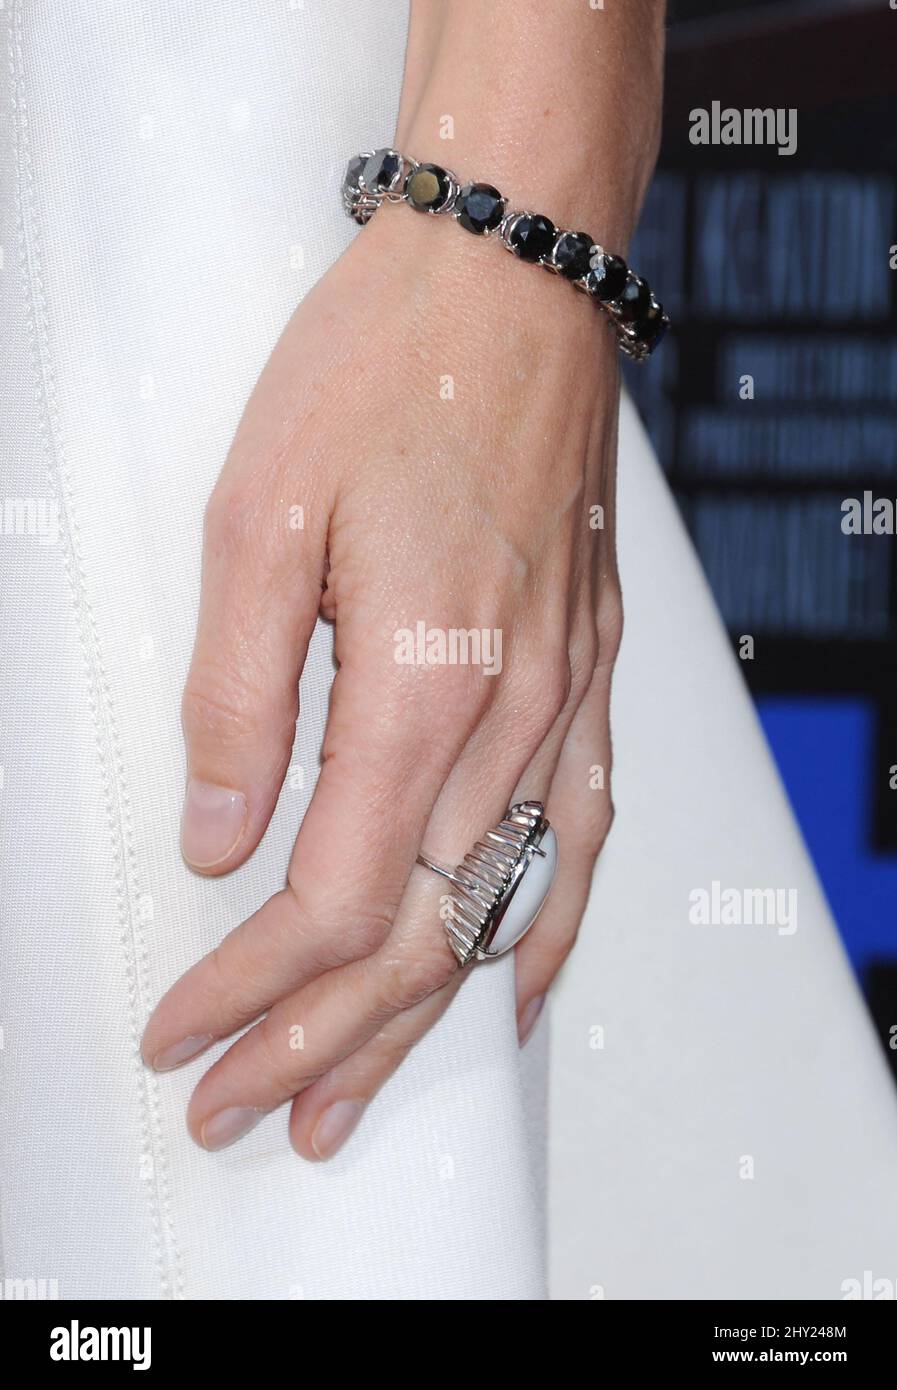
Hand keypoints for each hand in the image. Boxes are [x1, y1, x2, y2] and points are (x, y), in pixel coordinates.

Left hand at [141, 203, 621, 1157]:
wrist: (511, 283)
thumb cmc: (387, 374)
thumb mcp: (256, 520)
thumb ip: (237, 700)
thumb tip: (216, 838)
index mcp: (421, 682)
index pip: (333, 901)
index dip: (249, 986)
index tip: (182, 1028)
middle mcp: (511, 715)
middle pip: (418, 937)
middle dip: (318, 1044)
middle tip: (245, 1110)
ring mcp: (565, 701)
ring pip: (497, 911)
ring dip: (419, 1025)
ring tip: (353, 1103)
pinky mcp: (586, 675)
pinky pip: (584, 837)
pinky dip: (550, 934)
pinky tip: (518, 989)